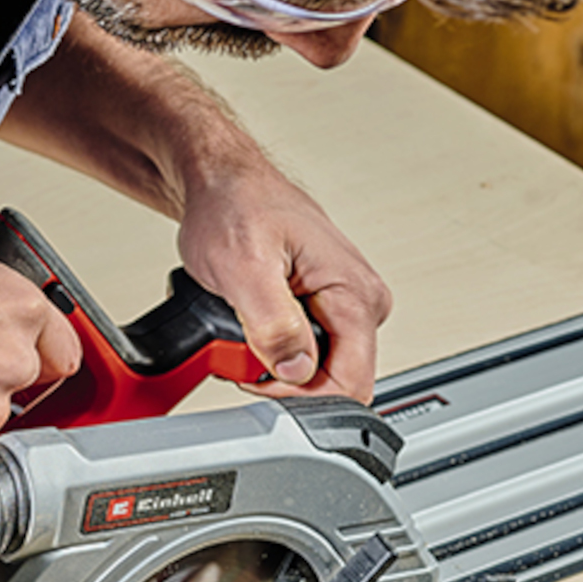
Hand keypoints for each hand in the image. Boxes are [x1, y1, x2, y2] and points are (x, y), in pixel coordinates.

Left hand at [176, 157, 390, 404]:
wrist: (222, 183)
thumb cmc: (234, 207)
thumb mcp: (244, 269)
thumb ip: (273, 326)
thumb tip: (295, 369)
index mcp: (356, 295)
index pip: (352, 386)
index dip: (299, 398)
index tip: (255, 378)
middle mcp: (361, 303)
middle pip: (332, 383)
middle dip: (280, 380)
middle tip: (238, 346)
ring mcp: (343, 306)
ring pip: (312, 370)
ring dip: (270, 363)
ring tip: (240, 327)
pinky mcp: (323, 308)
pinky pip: (301, 352)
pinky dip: (268, 349)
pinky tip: (249, 325)